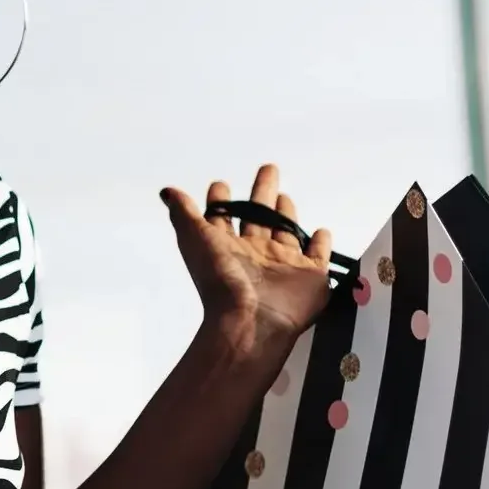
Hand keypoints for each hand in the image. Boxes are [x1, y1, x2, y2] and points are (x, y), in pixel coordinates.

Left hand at [161, 165, 333, 367]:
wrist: (253, 319)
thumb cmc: (221, 279)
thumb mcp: (195, 240)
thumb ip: (183, 214)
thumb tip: (167, 191)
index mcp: (227, 246)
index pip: (223, 218)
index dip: (221, 201)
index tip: (220, 185)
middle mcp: (255, 253)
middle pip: (259, 216)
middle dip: (262, 193)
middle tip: (268, 169)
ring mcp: (283, 265)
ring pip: (286, 232)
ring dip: (286, 214)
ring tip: (285, 197)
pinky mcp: (311, 275)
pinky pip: (318, 255)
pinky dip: (321, 243)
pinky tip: (321, 231)